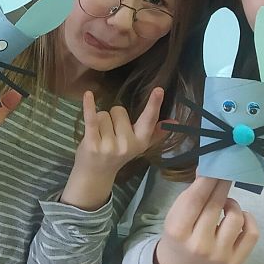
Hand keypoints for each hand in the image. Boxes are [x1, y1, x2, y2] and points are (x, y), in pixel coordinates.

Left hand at [62, 87, 163, 209]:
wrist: (96, 174)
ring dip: (100, 121)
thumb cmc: (117, 155)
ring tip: (100, 136)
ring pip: (104, 114)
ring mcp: (109, 145)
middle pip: (119, 110)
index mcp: (140, 142)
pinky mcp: (92, 143)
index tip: (159, 89)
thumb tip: (175, 121)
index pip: (149, 119)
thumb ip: (156, 132)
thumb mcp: (138, 145)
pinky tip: (88, 94)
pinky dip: (89, 106)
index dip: (154, 104)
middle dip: (113, 118)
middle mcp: (127, 144)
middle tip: (110, 134)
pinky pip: (91, 119)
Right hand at [152, 177, 257, 263]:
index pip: (196, 199)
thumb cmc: (180, 232)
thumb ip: (193, 193)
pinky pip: (252, 233)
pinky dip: (248, 219)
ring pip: (236, 217)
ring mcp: (219, 255)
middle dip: (222, 185)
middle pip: (216, 205)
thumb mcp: (177, 213)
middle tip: (225, 173)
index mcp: (178, 231)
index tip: (217, 165)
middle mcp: (199, 245)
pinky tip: (240, 217)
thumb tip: (208, 168)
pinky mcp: (235, 262)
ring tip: (226, 204)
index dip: (209, 179)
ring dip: (233, 204)